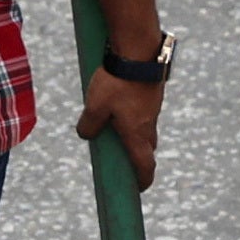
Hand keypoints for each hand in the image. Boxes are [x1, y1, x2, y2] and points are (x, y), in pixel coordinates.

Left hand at [76, 68, 166, 191]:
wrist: (139, 51)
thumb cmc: (116, 82)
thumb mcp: (94, 107)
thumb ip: (89, 125)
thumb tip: (86, 135)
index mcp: (137, 134)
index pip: (145, 165)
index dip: (143, 180)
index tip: (139, 188)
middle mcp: (149, 124)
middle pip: (147, 148)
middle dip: (138, 158)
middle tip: (127, 161)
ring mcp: (153, 107)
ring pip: (146, 128)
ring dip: (136, 134)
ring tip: (118, 129)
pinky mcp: (153, 93)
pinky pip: (145, 111)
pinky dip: (136, 116)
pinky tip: (122, 104)